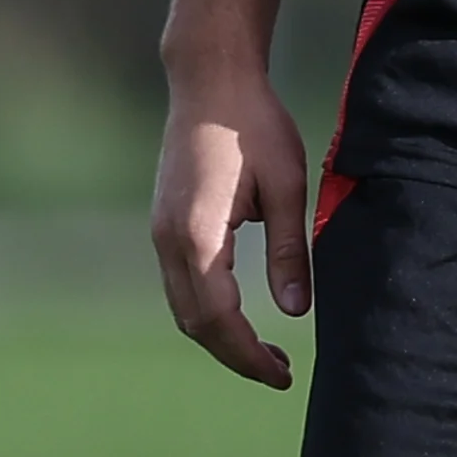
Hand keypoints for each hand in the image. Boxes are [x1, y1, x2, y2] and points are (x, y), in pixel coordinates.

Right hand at [151, 64, 311, 388]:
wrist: (210, 82)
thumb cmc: (256, 126)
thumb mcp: (286, 186)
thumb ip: (289, 251)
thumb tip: (297, 312)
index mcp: (198, 236)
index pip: (220, 318)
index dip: (249, 354)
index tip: (283, 374)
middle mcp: (168, 242)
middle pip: (195, 324)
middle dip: (235, 355)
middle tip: (280, 371)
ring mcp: (160, 234)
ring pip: (183, 308)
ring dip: (219, 337)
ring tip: (266, 351)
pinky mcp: (164, 225)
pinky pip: (180, 286)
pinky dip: (207, 311)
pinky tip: (239, 314)